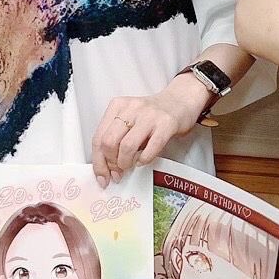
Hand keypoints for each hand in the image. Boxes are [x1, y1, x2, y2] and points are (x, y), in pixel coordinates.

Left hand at [91, 76, 209, 187]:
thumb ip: (116, 137)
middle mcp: (131, 108)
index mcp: (117, 106)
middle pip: (109, 142)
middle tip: (117, 172)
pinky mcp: (166, 124)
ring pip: (127, 146)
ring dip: (125, 163)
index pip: (98, 137)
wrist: (180, 101)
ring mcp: (149, 115)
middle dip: (111, 163)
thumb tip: (106, 168)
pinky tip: (143, 160)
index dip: (98, 162)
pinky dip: (143, 160)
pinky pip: (150, 149)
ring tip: (130, 166)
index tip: (102, 177)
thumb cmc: (152, 115)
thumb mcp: (129, 119)